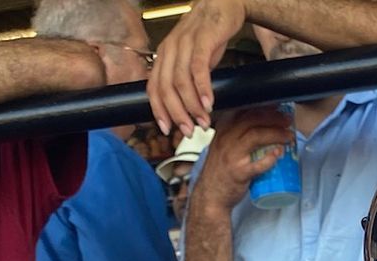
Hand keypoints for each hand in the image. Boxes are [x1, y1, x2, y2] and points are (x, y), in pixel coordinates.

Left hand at [147, 0, 246, 136]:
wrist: (223, 5)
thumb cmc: (208, 34)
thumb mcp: (190, 57)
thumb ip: (184, 78)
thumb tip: (186, 108)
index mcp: (163, 56)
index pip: (154, 88)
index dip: (159, 111)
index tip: (167, 130)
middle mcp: (169, 50)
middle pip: (166, 89)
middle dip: (177, 115)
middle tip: (189, 131)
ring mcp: (185, 44)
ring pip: (181, 82)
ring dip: (192, 107)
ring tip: (203, 122)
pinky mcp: (202, 40)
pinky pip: (198, 69)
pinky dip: (203, 89)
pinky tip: (209, 104)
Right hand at [191, 107, 293, 217]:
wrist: (210, 195)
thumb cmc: (219, 170)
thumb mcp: (223, 145)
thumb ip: (237, 132)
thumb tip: (263, 123)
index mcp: (223, 129)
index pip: (245, 111)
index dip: (264, 107)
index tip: (278, 107)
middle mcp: (226, 139)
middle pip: (252, 120)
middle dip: (274, 118)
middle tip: (287, 121)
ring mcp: (232, 156)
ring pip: (256, 136)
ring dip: (276, 134)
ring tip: (289, 137)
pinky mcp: (239, 174)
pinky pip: (257, 164)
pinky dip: (270, 159)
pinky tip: (279, 155)